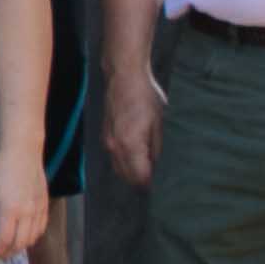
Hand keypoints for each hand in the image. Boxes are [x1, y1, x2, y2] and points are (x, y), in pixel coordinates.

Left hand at [0, 143, 46, 263]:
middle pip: (19, 244)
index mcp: (10, 209)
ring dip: (19, 247)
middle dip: (6, 254)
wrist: (23, 153)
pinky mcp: (44, 205)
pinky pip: (40, 229)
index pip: (4, 241)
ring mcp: (38, 209)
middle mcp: (27, 212)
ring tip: (6, 247)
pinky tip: (21, 236)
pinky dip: (31, 238)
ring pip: (32, 239)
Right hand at [99, 55, 163, 188]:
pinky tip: (135, 157)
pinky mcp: (105, 135)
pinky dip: (123, 162)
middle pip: (125, 176)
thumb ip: (155, 147)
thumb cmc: (144, 97)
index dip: (149, 184)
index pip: (138, 177)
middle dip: (139, 181)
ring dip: (130, 172)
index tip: (160, 186)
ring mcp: (107, 141)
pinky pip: (113, 157)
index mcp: (130, 145)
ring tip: (146, 170)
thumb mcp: (158, 123)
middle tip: (155, 181)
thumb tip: (154, 163)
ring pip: (117, 168)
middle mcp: (115, 146)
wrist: (124, 78)